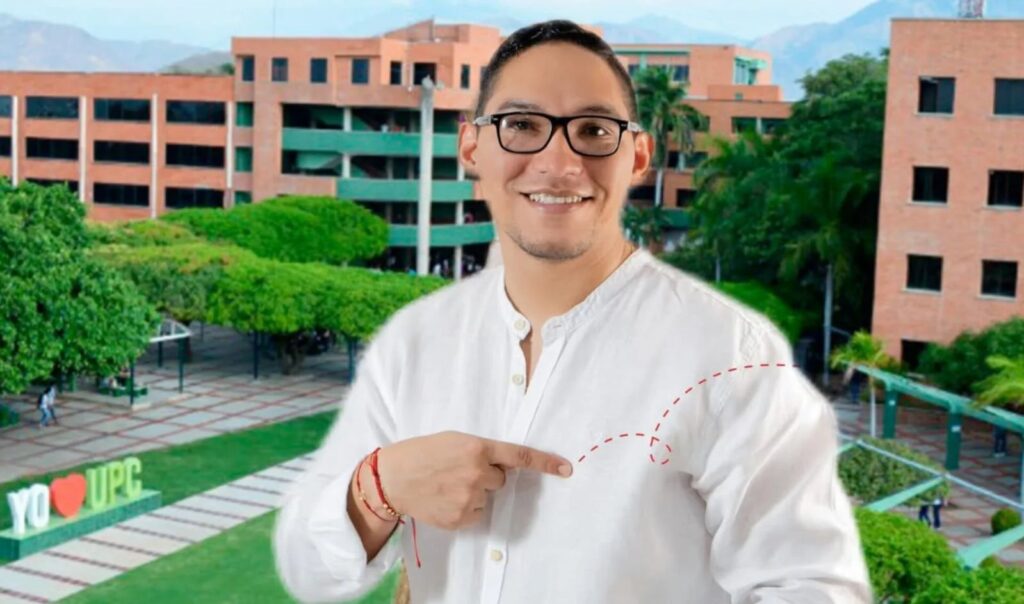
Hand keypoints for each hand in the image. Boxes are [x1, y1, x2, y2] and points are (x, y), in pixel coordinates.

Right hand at [375, 431, 572, 529]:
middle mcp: (476, 472)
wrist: (392, 478)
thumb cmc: (421, 453)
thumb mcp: (453, 440)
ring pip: (487, 497)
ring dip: (473, 492)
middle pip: (501, 479)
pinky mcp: (460, 517)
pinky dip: (464, 508)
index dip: (545, 463)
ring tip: (446, 485)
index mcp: (476, 447)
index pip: (519, 456)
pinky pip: (476, 514)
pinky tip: (445, 499)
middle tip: (459, 470)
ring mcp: (469, 497)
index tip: (566, 468)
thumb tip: (502, 466)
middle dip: (487, 475)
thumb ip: (481, 450)